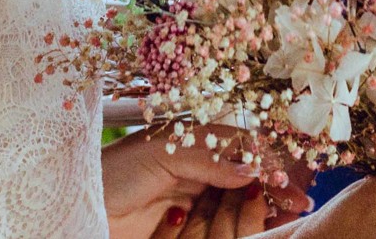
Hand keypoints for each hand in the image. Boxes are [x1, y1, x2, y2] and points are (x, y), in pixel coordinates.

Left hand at [102, 129, 309, 238]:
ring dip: (266, 209)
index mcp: (191, 145)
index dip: (267, 159)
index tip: (289, 175)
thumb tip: (252, 166)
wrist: (76, 210)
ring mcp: (194, 202)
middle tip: (300, 201)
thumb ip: (206, 158)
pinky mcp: (187, 231)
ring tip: (290, 215)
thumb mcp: (160, 155)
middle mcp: (197, 171)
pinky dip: (248, 228)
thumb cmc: (110, 173)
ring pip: (241, 204)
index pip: (241, 148)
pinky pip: (224, 229)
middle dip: (275, 186)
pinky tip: (265, 229)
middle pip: (247, 176)